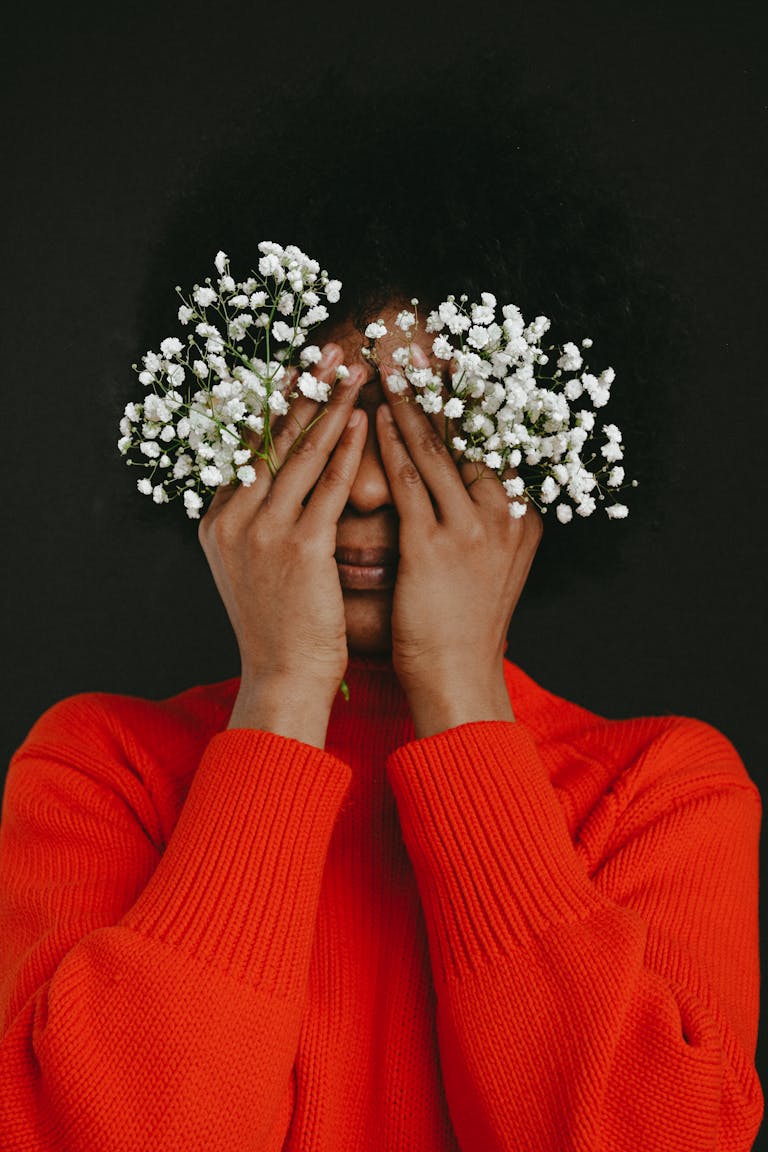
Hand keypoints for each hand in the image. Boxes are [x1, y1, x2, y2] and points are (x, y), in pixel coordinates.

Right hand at [198, 344, 366, 744]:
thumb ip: (257, 522)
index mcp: (216, 521)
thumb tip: (283, 482)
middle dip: (301, 389)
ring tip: (353, 371)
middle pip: (269, 437)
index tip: (298, 367)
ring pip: (300, 453)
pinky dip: (347, 449)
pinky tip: (364, 420)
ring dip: (329, 406)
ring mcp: (262, 532)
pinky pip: (329, 487)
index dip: (274, 402)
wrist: (282, 677)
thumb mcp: (252, 567)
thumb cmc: (278, 625)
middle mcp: (231, 519)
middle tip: (328, 349)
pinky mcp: (299, 548)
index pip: (244, 446)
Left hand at [376, 350, 542, 737]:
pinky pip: (409, 480)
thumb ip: (485, 519)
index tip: (452, 360)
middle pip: (471, 432)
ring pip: (438, 448)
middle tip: (415, 347)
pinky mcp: (436, 545)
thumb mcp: (490, 563)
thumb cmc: (465, 622)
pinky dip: (390, 444)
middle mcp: (507, 513)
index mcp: (523, 514)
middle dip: (440, 387)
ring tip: (387, 368)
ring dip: (408, 403)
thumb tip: (466, 480)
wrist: (459, 676)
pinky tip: (373, 418)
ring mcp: (474, 528)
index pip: (497, 440)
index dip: (472, 398)